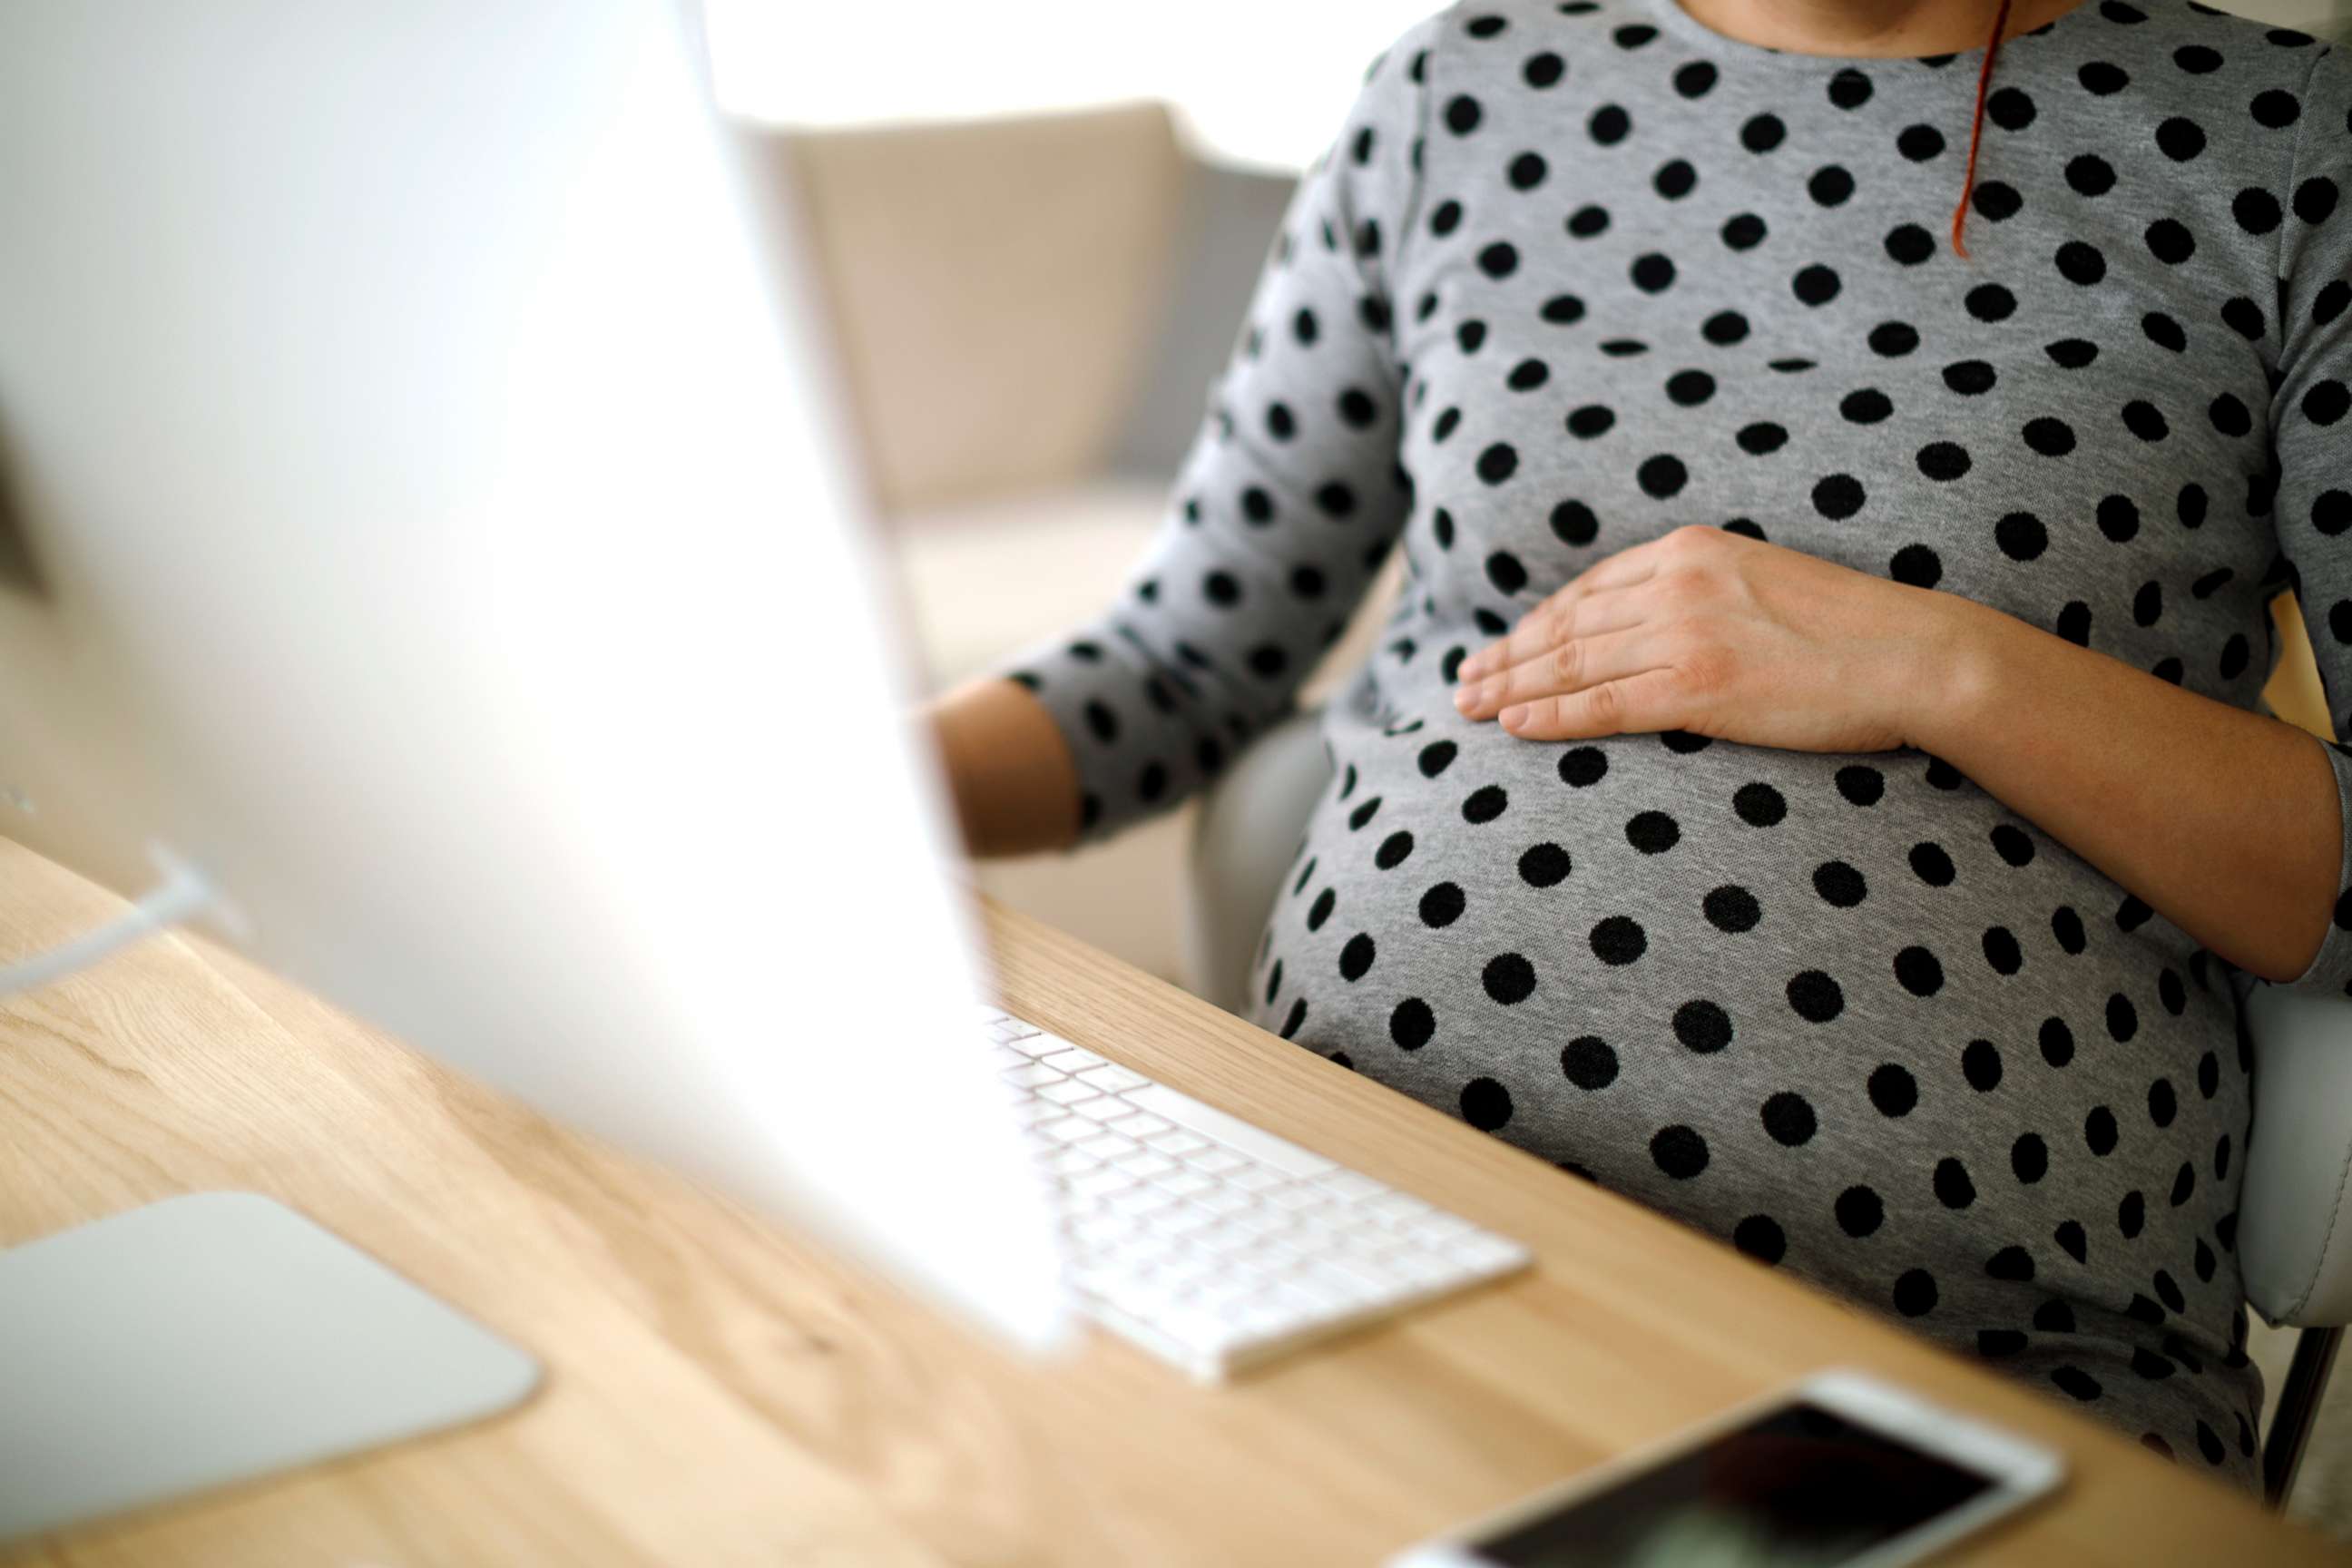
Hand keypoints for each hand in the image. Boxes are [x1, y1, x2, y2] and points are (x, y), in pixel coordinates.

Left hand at [1450, 525, 1980, 752]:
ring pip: (1572, 663)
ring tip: (1468, 706)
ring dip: (1511, 685)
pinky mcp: (1698, 689)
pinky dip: (1550, 716)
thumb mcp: (1765, 582)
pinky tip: (1513, 726)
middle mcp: (1678, 582)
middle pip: (1568, 624)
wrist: (1914, 654)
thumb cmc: (1853, 630)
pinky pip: (1603, 705)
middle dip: (1507, 653)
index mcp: (1692, 549)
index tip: (1506, 642)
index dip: (1538, 620)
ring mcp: (1685, 635)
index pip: (1591, 588)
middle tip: (1462, 678)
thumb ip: (1706, 592)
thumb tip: (1660, 624)